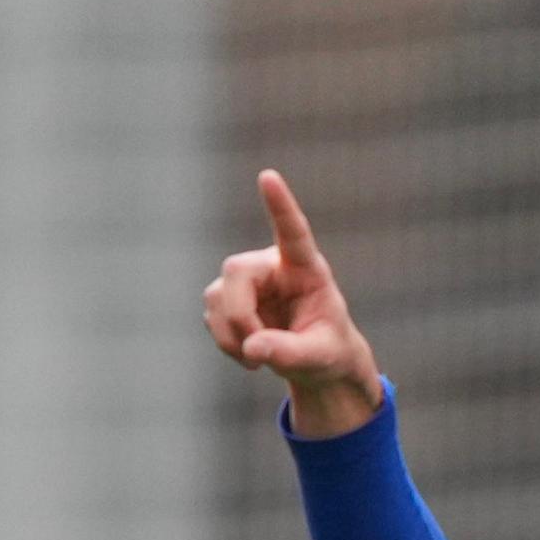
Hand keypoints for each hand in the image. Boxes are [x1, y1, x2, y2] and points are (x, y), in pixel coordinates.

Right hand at [201, 168, 383, 438]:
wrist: (315, 362)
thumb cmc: (328, 350)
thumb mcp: (320, 356)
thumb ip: (290, 352)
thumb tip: (252, 347)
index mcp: (306, 269)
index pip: (293, 232)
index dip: (279, 205)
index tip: (268, 176)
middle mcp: (272, 266)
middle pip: (235, 271)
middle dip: (239, 315)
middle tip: (254, 352)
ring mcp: (247, 281)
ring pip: (217, 296)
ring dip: (232, 335)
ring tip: (259, 359)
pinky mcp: (228, 299)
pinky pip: (212, 317)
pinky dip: (226, 342)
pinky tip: (248, 355)